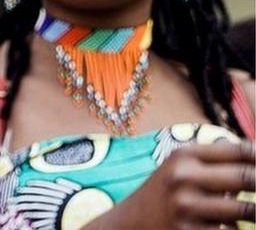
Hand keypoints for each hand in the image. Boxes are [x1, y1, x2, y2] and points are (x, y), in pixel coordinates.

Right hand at [89, 142, 254, 228]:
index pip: (239, 150)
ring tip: (254, 210)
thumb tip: (254, 155)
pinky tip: (233, 225)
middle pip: (248, 177)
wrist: (129, 222)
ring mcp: (187, 207)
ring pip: (247, 210)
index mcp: (184, 156)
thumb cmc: (164, 193)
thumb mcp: (178, 167)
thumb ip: (211, 159)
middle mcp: (184, 178)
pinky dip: (238, 228)